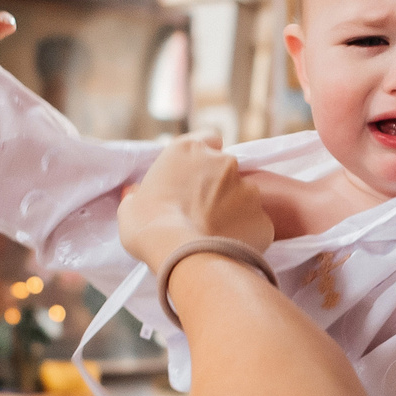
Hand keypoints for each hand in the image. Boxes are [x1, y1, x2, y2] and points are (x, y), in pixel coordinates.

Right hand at [119, 136, 273, 276]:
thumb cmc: (148, 226)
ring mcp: (249, 189)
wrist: (181, 256)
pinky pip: (256, 226)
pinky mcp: (264, 218)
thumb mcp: (131, 205)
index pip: (209, 139)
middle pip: (227, 170)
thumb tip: (137, 196)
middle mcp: (224, 162)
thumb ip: (140, 194)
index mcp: (189, 150)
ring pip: (245, 198)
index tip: (198, 176)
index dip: (205, 158)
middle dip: (219, 188)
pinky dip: (246, 235)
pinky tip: (229, 248)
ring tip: (216, 234)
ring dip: (234, 211)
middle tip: (202, 213)